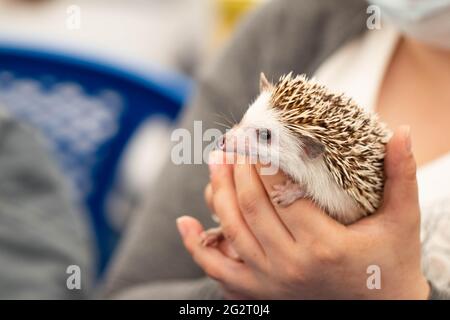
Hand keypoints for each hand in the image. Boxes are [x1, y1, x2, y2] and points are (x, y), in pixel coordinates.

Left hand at [177, 126, 429, 298]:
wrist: (378, 308)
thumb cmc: (388, 261)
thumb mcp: (402, 221)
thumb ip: (402, 176)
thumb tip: (401, 131)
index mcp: (323, 245)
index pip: (283, 190)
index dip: (267, 155)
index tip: (260, 129)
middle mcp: (290, 265)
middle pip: (251, 205)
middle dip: (239, 165)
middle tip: (236, 137)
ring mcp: (269, 282)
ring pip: (231, 228)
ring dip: (218, 190)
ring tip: (217, 158)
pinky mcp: (257, 293)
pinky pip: (216, 269)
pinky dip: (196, 245)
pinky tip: (185, 221)